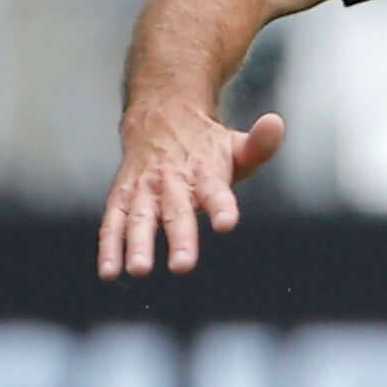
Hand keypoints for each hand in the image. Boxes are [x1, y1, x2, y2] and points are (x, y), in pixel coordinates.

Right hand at [97, 101, 286, 277]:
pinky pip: (113, 222)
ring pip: (140, 218)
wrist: (160, 115)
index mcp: (204, 171)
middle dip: (180, 238)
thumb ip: (259, 146)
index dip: (222, 206)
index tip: (227, 223)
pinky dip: (110, 246)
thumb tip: (276, 124)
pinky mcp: (122, 197)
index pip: (216, 190)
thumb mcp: (234, 144)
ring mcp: (144, 190)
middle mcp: (172, 181)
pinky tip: (109, 272)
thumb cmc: (205, 144)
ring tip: (139, 269)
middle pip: (177, 211)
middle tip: (183, 266)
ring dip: (138, 244)